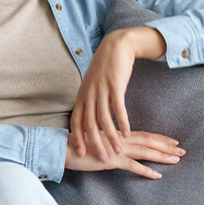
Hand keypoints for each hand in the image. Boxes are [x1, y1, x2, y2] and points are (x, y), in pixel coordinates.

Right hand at [64, 130, 184, 178]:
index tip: (173, 141)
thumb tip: (118, 147)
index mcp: (117, 135)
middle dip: (166, 146)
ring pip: (144, 151)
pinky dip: (145, 171)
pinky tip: (156, 175)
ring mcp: (116, 149)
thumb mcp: (97, 142)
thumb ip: (109, 143)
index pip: (143, 135)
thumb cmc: (78, 145)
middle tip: (182, 150)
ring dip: (162, 156)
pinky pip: (132, 166)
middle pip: (148, 141)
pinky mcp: (111, 159)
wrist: (64, 148)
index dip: (159, 138)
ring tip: (176, 160)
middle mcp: (120, 139)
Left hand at [70, 26, 166, 161]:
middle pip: (89, 124)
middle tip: (102, 159)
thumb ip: (90, 99)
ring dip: (111, 137)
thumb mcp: (92, 83)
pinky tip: (127, 133)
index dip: (78, 137)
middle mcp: (89, 93)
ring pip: (104, 119)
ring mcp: (101, 89)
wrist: (116, 46)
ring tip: (118, 151)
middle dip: (95, 143)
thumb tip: (89, 116)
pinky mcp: (115, 85)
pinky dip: (122, 122)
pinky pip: (118, 108)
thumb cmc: (106, 66)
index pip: (76, 120)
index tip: (81, 153)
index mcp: (82, 94)